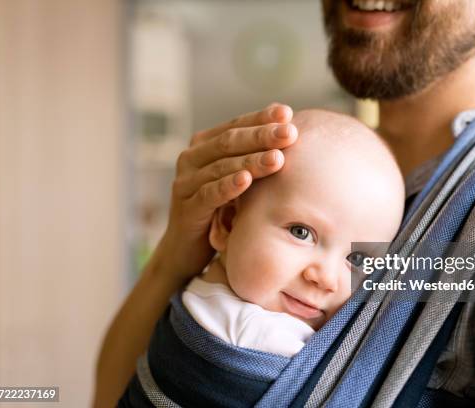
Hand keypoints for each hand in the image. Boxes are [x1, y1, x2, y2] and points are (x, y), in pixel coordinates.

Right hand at [154, 103, 297, 281]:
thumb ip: (252, 153)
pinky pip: (208, 194)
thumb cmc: (219, 209)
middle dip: (262, 136)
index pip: (236, 125)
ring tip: (277, 158)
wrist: (186, 248)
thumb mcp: (236, 178)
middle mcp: (191, 158)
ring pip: (221, 166)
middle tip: (289, 133)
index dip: (261, 118)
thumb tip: (286, 123)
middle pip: (229, 142)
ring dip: (251, 161)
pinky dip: (228, 186)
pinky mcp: (185, 208)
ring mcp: (185, 182)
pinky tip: (247, 180)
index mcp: (204, 145)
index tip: (288, 114)